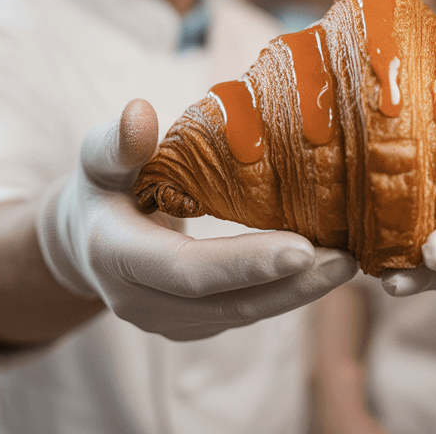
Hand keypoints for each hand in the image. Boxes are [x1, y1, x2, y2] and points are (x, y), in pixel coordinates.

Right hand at [37, 99, 356, 339]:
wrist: (85, 242)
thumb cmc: (103, 187)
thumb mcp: (99, 159)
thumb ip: (118, 142)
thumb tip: (140, 112)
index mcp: (116, 256)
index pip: (186, 269)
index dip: (244, 263)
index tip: (302, 248)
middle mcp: (141, 301)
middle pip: (226, 301)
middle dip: (291, 283)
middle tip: (347, 259)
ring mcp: (169, 321)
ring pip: (242, 313)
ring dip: (299, 292)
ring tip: (350, 262)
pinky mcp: (194, 325)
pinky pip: (246, 311)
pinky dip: (287, 293)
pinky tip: (327, 269)